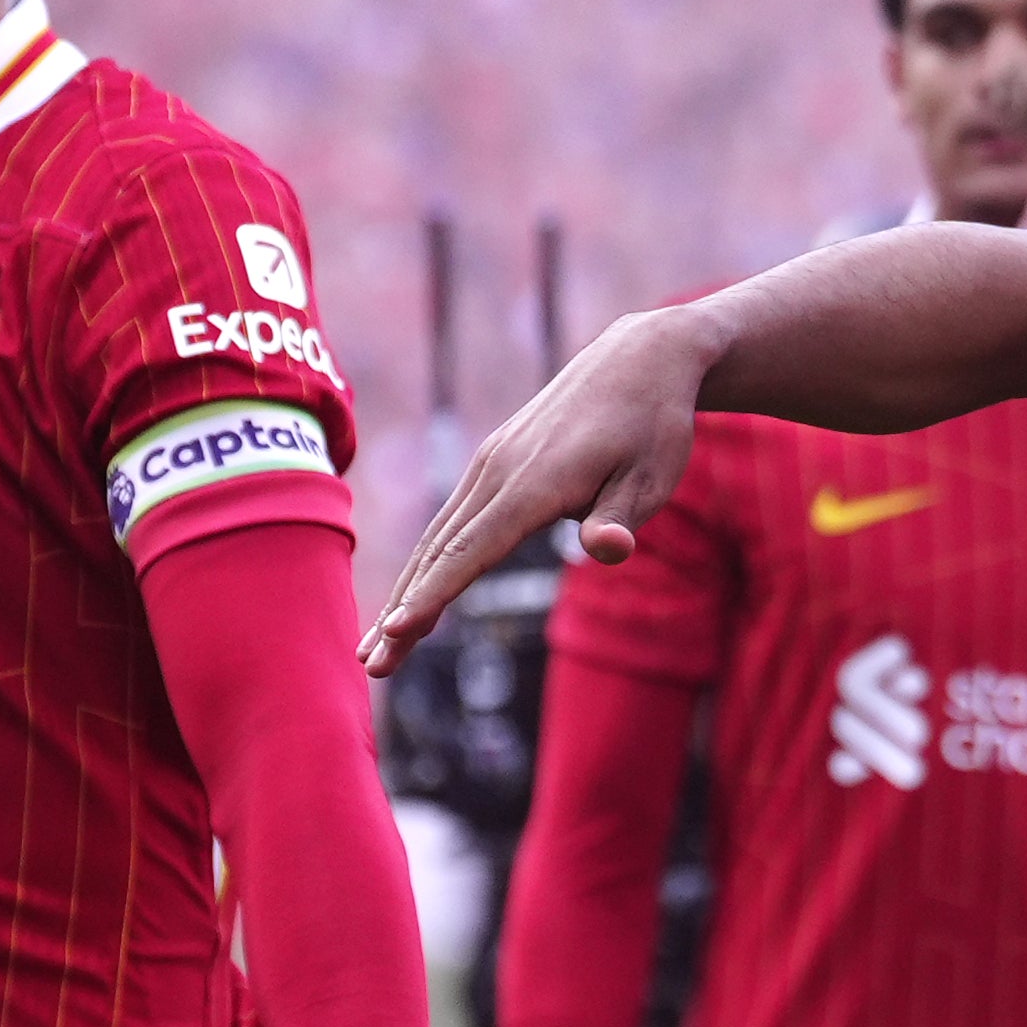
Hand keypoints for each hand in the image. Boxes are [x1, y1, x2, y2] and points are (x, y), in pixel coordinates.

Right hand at [364, 309, 722, 668]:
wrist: (638, 360)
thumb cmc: (652, 428)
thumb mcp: (654, 477)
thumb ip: (621, 518)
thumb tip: (609, 550)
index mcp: (536, 482)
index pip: (475, 549)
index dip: (436, 593)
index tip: (397, 631)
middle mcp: (499, 472)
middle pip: (442, 552)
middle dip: (404, 611)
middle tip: (371, 666)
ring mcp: (490, 464)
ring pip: (437, 538)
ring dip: (405, 592)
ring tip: (375, 646)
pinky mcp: (492, 462)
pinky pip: (450, 522)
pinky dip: (425, 563)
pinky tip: (412, 595)